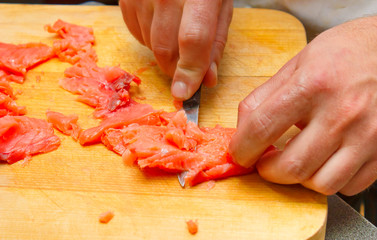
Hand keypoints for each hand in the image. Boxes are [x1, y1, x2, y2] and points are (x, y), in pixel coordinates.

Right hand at [119, 0, 232, 99]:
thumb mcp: (221, 5)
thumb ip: (215, 42)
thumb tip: (206, 80)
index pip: (192, 39)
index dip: (189, 71)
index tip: (185, 93)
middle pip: (165, 47)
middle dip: (175, 69)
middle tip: (184, 71)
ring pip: (148, 44)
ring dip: (163, 53)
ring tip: (175, 34)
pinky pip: (134, 31)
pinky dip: (148, 38)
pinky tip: (160, 24)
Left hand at [229, 16, 376, 195]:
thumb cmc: (345, 52)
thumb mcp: (299, 62)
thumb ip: (265, 95)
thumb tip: (242, 128)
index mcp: (313, 84)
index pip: (262, 128)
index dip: (242, 149)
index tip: (240, 154)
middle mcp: (341, 112)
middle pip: (291, 166)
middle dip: (268, 171)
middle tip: (266, 162)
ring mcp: (367, 134)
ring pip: (321, 183)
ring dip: (300, 178)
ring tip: (297, 160)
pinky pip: (349, 185)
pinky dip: (330, 179)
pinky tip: (325, 160)